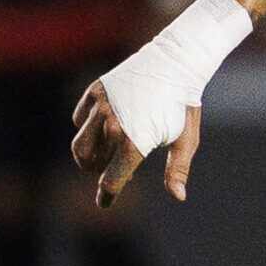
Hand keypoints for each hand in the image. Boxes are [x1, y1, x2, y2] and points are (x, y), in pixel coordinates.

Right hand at [70, 78, 201, 206]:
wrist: (176, 63)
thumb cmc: (184, 105)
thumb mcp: (186, 140)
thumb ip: (177, 170)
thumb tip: (179, 197)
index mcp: (134, 143)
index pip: (111, 181)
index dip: (107, 196)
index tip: (105, 203)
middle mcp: (112, 126)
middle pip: (88, 163)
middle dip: (97, 171)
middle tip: (112, 167)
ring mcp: (100, 107)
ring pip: (79, 143)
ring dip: (89, 153)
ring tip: (106, 150)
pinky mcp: (95, 92)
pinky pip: (79, 118)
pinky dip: (86, 126)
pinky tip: (104, 125)